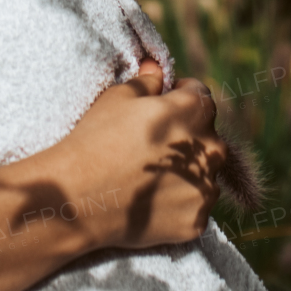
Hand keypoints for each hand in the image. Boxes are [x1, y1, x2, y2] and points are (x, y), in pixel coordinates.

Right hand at [55, 62, 226, 248]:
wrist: (79, 198)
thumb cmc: (97, 139)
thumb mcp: (117, 98)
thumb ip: (147, 82)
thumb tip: (158, 69)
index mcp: (194, 111)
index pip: (199, 95)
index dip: (178, 97)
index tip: (160, 108)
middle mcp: (211, 148)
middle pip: (206, 136)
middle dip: (185, 137)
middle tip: (150, 147)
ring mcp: (206, 188)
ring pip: (203, 174)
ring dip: (186, 172)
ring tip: (148, 178)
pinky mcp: (197, 221)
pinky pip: (194, 206)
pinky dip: (178, 203)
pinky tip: (149, 203)